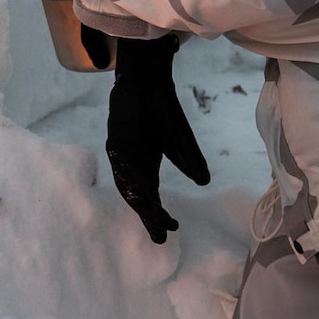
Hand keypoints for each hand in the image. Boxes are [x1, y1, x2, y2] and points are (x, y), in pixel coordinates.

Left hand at [105, 34, 209, 242]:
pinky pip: (121, 163)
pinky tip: (145, 189)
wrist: (150, 83)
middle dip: (149, 216)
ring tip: (156, 217)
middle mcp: (131, 165)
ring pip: (127, 184)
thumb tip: (204, 183)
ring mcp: (121, 154)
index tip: (167, 236)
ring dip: (142, 201)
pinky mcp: (114, 139)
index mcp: (146, 168)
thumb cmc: (164, 111)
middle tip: (162, 233)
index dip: (157, 217)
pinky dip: (132, 176)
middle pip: (138, 197)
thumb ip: (192, 162)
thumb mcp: (182, 142)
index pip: (150, 199)